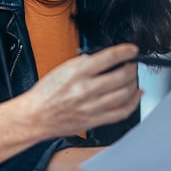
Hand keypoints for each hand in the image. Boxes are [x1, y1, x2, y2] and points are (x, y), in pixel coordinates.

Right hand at [18, 43, 142, 139]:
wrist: (34, 117)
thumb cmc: (46, 93)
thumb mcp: (63, 69)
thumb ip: (85, 63)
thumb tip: (106, 58)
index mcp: (77, 73)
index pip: (109, 58)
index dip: (126, 52)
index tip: (132, 50)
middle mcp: (86, 89)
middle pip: (122, 76)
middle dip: (132, 68)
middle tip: (132, 65)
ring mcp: (91, 107)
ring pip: (125, 94)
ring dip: (134, 83)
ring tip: (132, 78)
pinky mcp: (94, 120)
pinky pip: (122, 112)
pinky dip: (133, 102)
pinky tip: (135, 95)